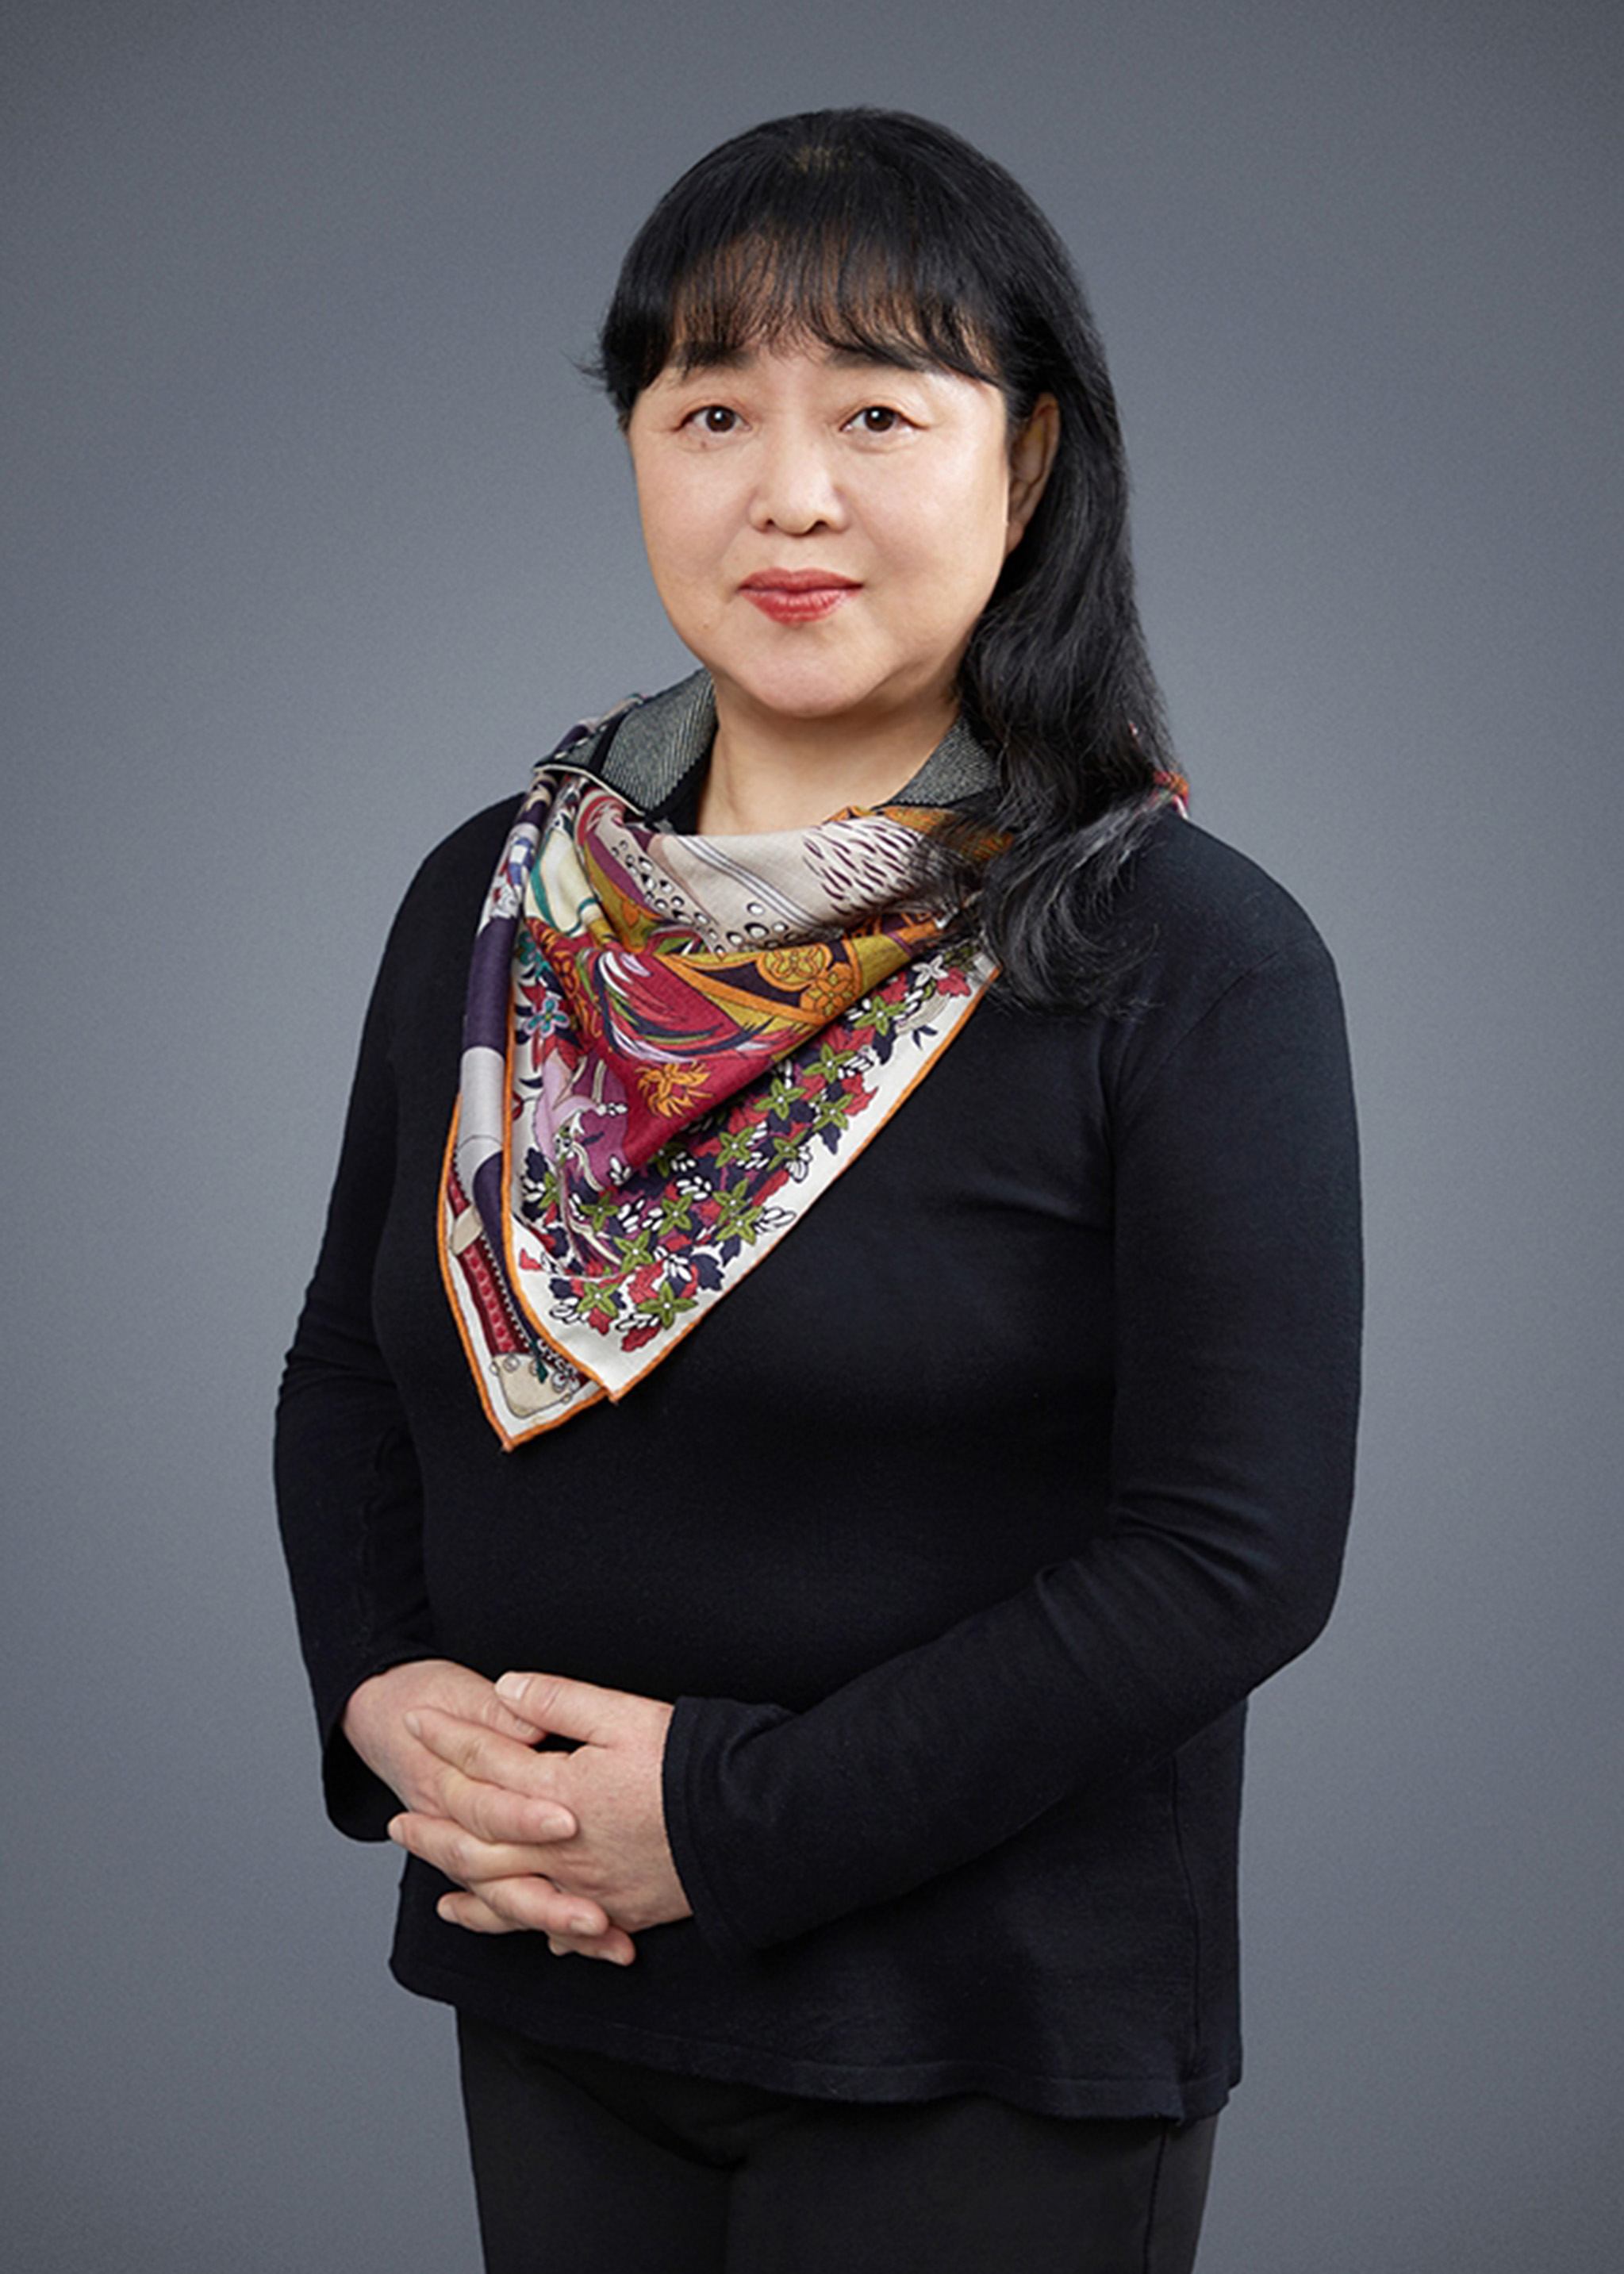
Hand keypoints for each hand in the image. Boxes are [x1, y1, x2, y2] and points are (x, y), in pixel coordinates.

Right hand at [341, 1659, 614, 1949]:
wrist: (393, 1714)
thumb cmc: (433, 1699)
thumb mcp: (461, 1693)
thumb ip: (500, 1716)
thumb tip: (532, 1725)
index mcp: (447, 1786)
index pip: (487, 1811)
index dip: (525, 1818)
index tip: (569, 1822)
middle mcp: (455, 1830)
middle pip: (497, 1874)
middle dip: (547, 1900)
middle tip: (595, 1914)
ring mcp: (470, 1857)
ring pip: (506, 1902)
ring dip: (554, 1921)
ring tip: (602, 1931)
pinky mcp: (490, 1868)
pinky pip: (513, 1910)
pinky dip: (550, 1928)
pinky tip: (589, 1941)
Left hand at [386, 1671, 690, 1964]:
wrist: (749, 1831)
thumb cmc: (691, 1767)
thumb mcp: (626, 1715)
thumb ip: (561, 1701)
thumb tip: (507, 1689)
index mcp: (559, 1790)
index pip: (487, 1761)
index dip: (449, 1738)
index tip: (417, 1723)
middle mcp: (561, 1846)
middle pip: (479, 1838)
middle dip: (435, 1825)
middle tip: (396, 1822)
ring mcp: (585, 1886)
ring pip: (504, 1890)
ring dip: (463, 1882)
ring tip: (434, 1880)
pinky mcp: (614, 1910)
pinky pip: (550, 1925)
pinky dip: (519, 1923)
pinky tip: (508, 1921)